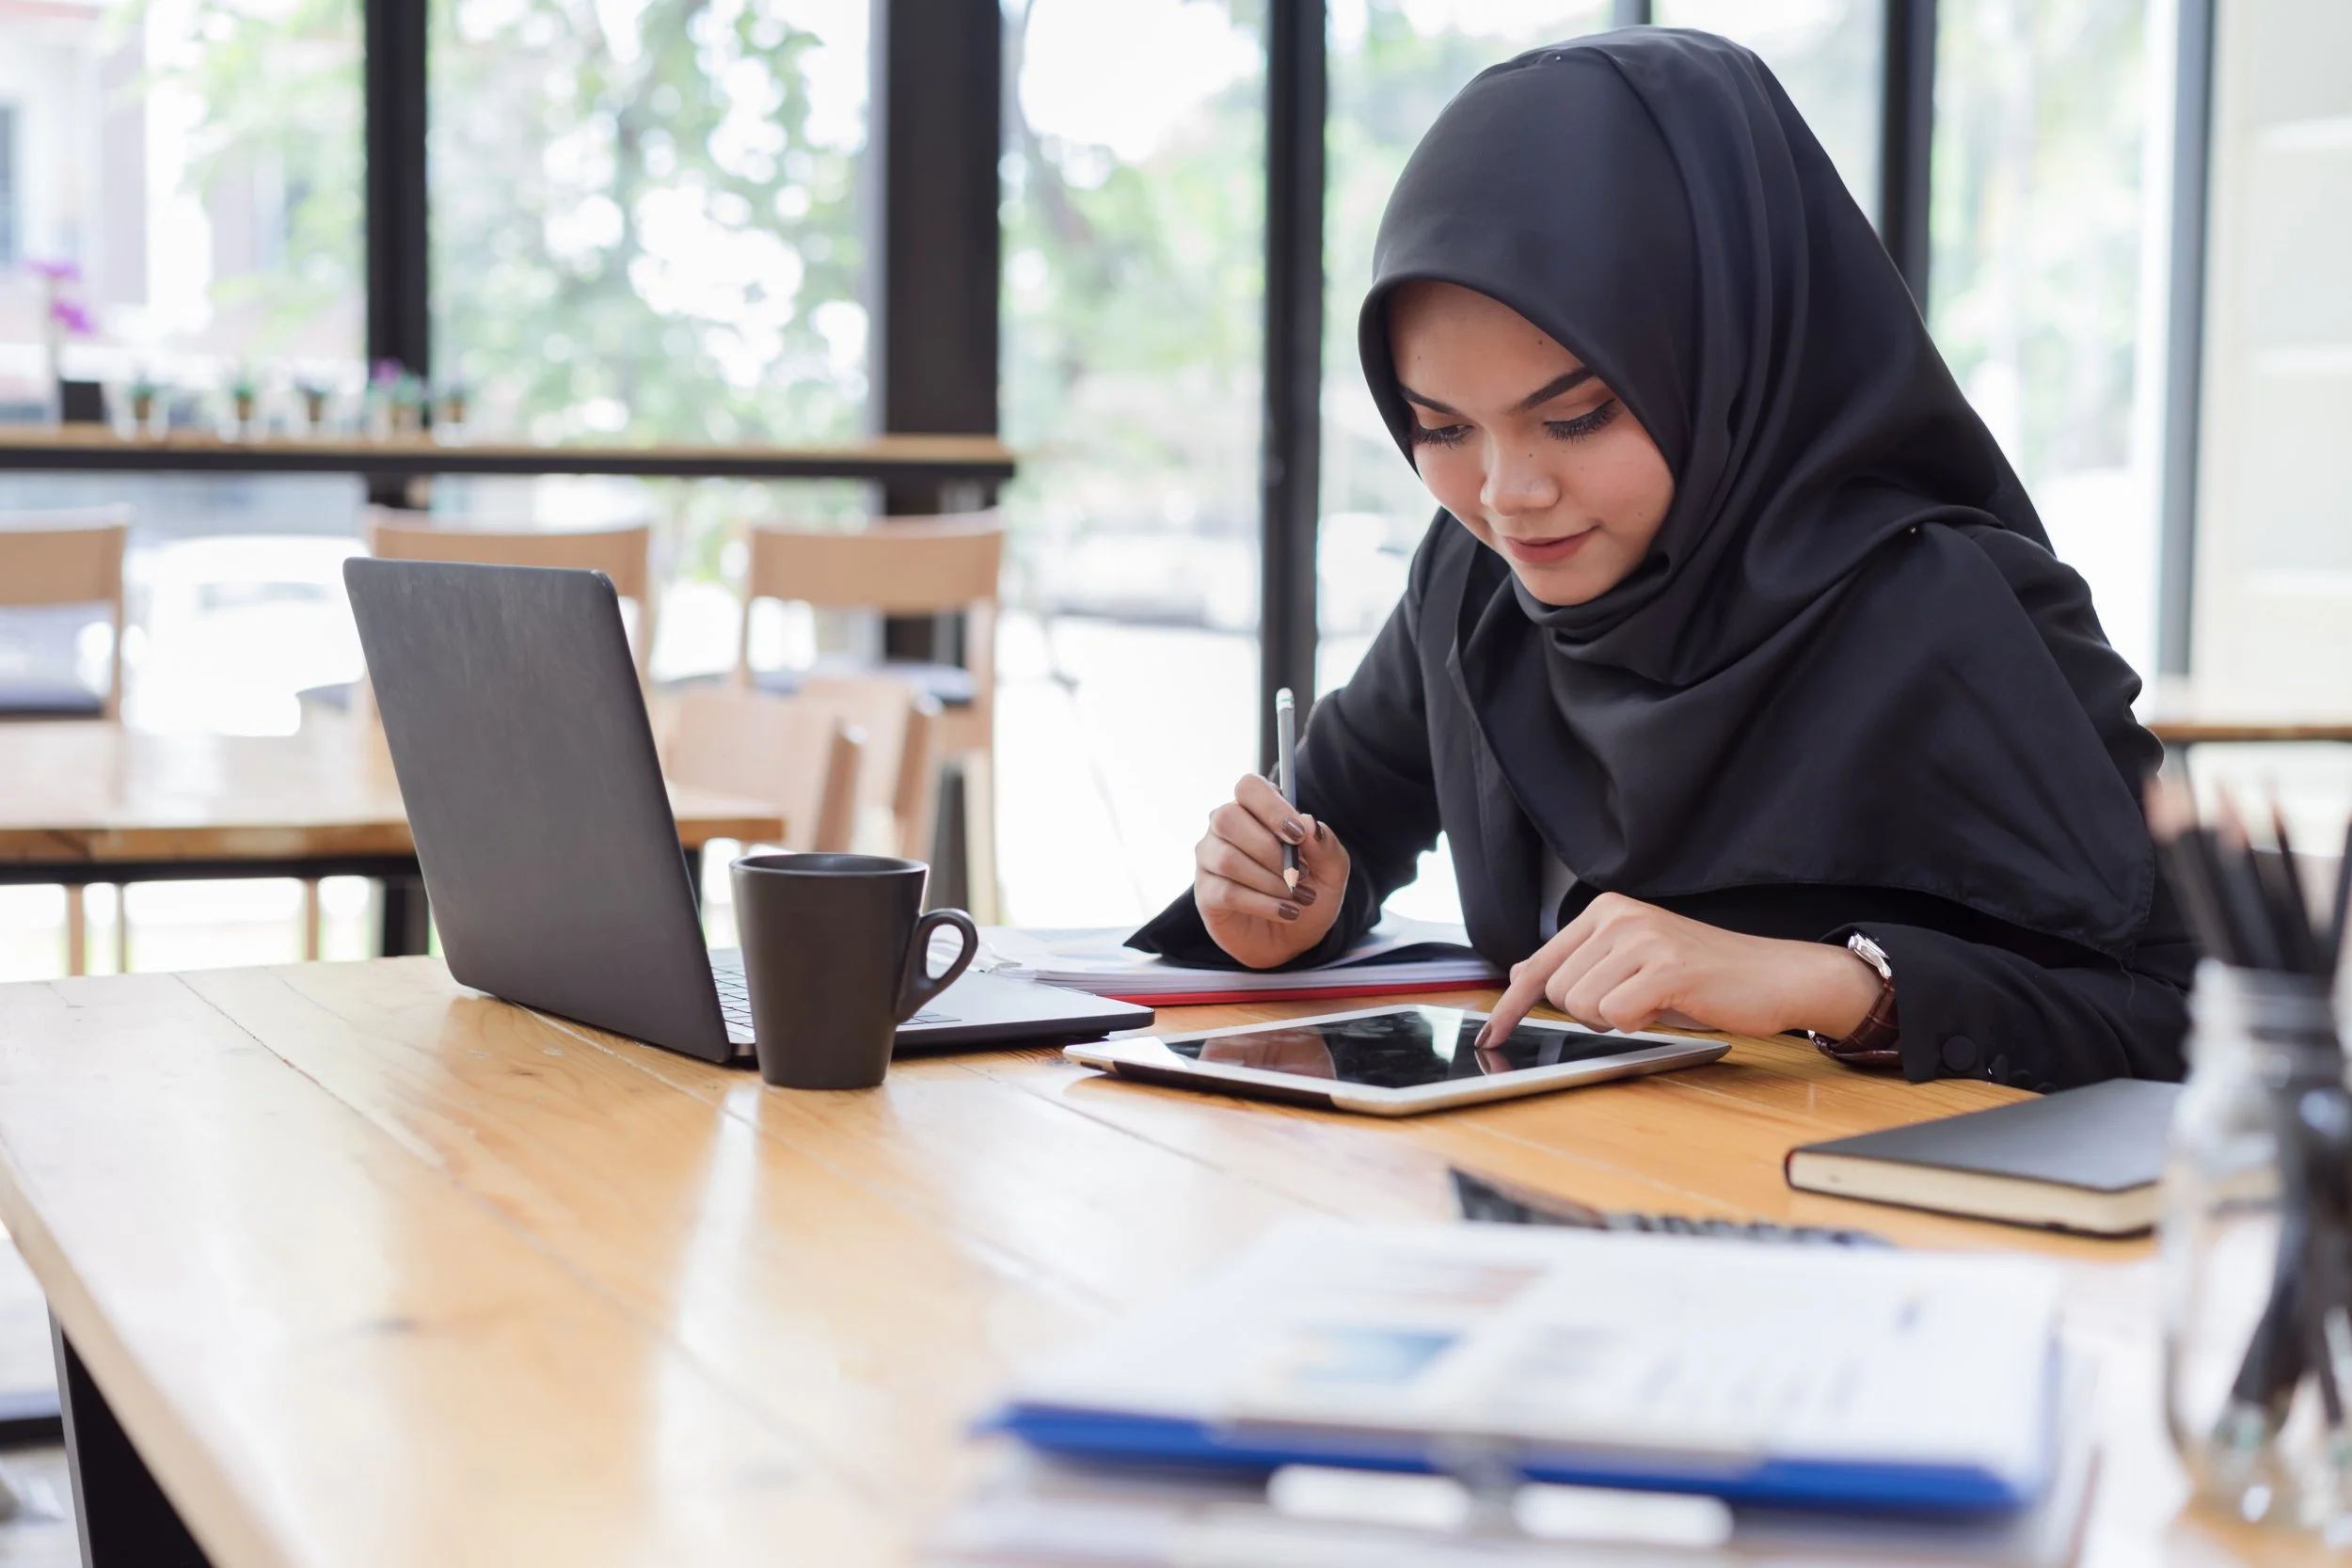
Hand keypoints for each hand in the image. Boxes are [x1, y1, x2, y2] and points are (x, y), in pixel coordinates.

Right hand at [1194, 774, 1351, 968]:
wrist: (1293, 939)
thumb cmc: (1308, 894)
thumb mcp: (1332, 872)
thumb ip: (1326, 846)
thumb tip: (1309, 822)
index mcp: (1256, 811)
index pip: (1249, 787)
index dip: (1271, 806)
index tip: (1298, 834)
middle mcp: (1226, 829)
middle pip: (1227, 817)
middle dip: (1269, 848)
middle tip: (1300, 872)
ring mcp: (1210, 860)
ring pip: (1227, 858)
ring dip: (1270, 881)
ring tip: (1298, 897)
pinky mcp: (1206, 894)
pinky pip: (1227, 892)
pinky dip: (1263, 903)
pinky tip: (1287, 912)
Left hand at [1477, 893, 1881, 1047]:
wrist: (1776, 975)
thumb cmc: (1704, 976)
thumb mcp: (1633, 962)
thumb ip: (1580, 964)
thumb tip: (1521, 971)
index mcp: (1606, 912)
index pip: (1540, 964)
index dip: (1510, 1006)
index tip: (1489, 1035)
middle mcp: (1619, 916)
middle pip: (1560, 992)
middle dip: (1592, 1013)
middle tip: (1637, 1003)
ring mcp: (1643, 939)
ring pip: (1584, 1006)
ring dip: (1616, 1020)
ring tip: (1654, 1003)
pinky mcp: (1666, 968)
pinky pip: (1617, 1016)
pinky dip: (1637, 1023)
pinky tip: (1667, 1006)